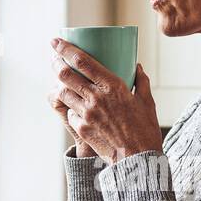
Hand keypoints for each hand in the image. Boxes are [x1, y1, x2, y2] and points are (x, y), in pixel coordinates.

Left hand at [47, 37, 161, 164]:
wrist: (138, 159)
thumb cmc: (145, 130)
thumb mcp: (147, 101)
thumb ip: (141, 81)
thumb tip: (137, 67)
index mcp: (113, 86)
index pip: (82, 61)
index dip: (65, 49)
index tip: (56, 41)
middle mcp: (96, 98)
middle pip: (65, 74)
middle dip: (56, 63)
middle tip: (54, 57)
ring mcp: (87, 114)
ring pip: (63, 93)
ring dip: (59, 84)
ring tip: (60, 79)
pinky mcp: (82, 129)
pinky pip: (70, 113)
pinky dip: (70, 107)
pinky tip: (73, 105)